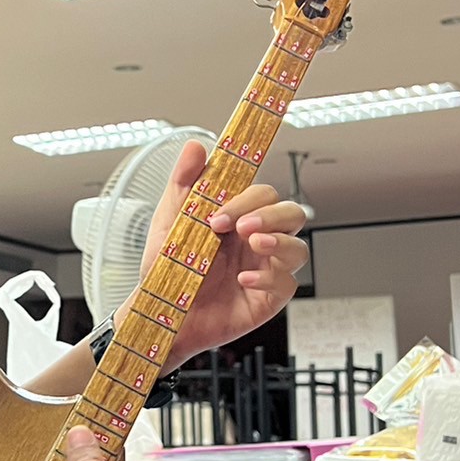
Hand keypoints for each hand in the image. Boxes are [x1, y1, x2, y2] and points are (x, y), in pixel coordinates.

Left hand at [126, 140, 308, 365]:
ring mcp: (266, 269)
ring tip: (254, 245)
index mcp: (237, 219)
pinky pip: (287, 284)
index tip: (218, 214)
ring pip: (298, 247)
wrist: (161, 313)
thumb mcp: (169, 224)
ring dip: (280, 242)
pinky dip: (269, 277)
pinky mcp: (269, 298)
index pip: (263, 195)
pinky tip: (244, 279)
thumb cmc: (168, 270)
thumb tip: (196, 147)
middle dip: (271, 216)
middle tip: (242, 227)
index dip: (247, 199)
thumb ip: (183, 184)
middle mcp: (256, 241)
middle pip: (291, 215)